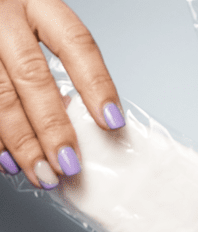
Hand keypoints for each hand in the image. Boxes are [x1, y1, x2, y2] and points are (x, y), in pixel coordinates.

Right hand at [0, 0, 122, 188]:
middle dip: (52, 127)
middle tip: (69, 165)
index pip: (76, 43)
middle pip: (32, 76)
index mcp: (37, 4)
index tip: (112, 123)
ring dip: (20, 144)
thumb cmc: (11, 22)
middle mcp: (3, 15)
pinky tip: (5, 163)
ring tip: (41, 174)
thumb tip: (87, 124)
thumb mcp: (39, 26)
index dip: (96, 85)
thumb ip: (62, 65)